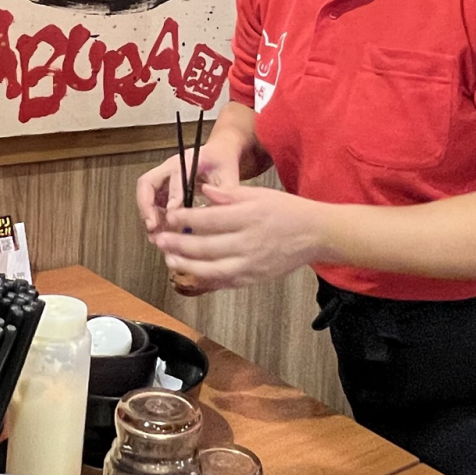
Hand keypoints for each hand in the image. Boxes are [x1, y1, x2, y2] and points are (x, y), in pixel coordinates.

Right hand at [135, 137, 243, 234]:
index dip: (173, 196)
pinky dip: (154, 216)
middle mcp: (170, 167)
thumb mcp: (229, 176)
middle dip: (146, 206)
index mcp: (188, 161)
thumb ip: (223, 195)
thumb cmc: (222, 163)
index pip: (175, 177)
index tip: (173, 214)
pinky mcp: (163, 186)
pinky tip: (161, 231)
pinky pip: (152, 201)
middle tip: (152, 226)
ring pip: (146, 193)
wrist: (218, 154)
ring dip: (148, 213)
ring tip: (155, 233)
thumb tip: (215, 215)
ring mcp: (164, 176)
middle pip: (147, 183)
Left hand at [151, 183, 326, 292]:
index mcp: (248, 216)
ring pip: (212, 269)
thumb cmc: (288, 211)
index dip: (185, 219)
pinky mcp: (254, 277)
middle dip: (178, 244)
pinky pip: (226, 281)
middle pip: (205, 246)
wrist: (316, 234)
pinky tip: (192, 273)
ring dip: (187, 265)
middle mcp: (248, 241)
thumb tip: (204, 192)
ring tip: (170, 259)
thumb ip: (229, 195)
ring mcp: (251, 263)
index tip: (170, 217)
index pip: (208, 219)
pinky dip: (206, 279)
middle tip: (160, 239)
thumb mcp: (259, 194)